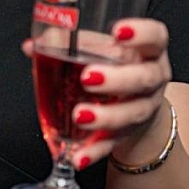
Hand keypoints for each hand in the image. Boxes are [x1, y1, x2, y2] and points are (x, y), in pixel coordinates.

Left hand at [23, 18, 171, 168]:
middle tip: (87, 78)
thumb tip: (32, 46)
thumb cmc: (114, 67)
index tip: (118, 32)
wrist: (135, 104)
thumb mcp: (98, 50)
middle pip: (144, 78)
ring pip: (132, 114)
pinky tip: (78, 156)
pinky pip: (112, 145)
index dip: (142, 33)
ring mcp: (144, 108)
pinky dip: (94, 151)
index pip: (156, 36)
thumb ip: (68, 44)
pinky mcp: (128, 135)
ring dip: (105, 116)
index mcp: (147, 51)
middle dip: (117, 79)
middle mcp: (152, 79)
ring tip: (79, 116)